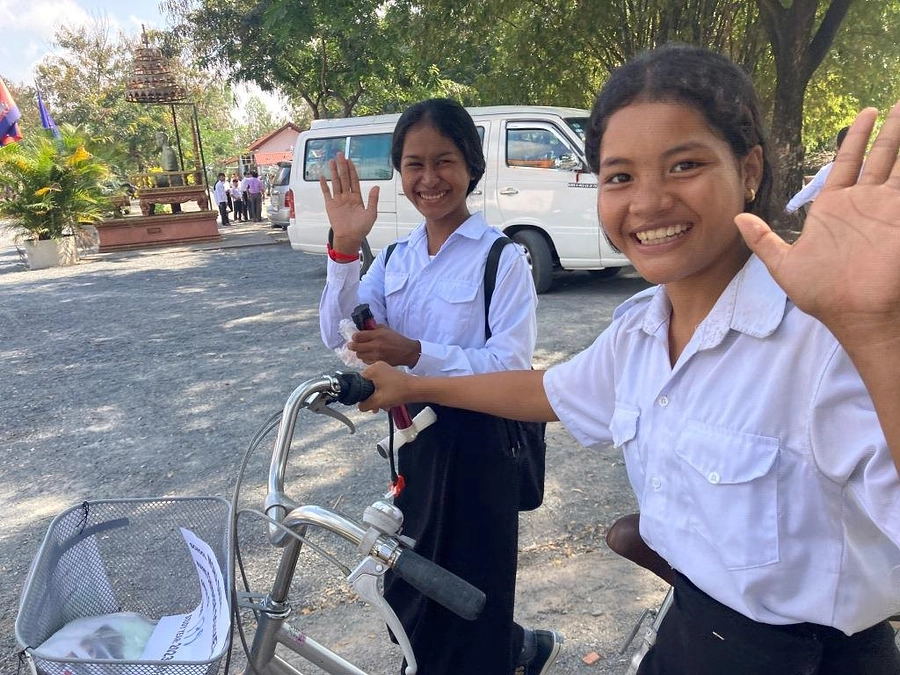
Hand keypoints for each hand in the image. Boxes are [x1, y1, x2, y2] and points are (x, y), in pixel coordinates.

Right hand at [319, 151, 379, 254]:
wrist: (350, 238)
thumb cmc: (362, 229)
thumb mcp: (371, 214)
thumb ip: (373, 200)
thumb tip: (376, 187)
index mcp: (357, 198)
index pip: (354, 180)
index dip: (352, 170)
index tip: (350, 161)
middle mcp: (347, 197)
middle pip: (344, 178)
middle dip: (342, 166)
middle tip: (340, 155)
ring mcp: (338, 200)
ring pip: (336, 183)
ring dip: (334, 172)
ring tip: (332, 161)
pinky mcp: (330, 205)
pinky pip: (326, 193)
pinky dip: (324, 185)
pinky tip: (322, 176)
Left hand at [349, 324, 419, 367]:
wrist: (407, 352)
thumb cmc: (396, 339)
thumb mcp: (385, 329)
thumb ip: (373, 328)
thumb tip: (361, 329)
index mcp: (378, 335)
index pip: (358, 336)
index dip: (354, 336)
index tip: (355, 337)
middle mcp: (376, 345)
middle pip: (356, 347)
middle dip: (352, 345)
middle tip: (351, 345)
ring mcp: (377, 356)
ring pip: (359, 355)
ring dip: (359, 352)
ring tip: (362, 350)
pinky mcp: (378, 363)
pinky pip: (365, 361)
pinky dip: (365, 358)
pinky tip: (369, 355)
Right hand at [359, 361, 414, 412]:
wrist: (416, 389)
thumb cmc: (398, 392)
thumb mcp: (378, 401)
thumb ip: (365, 405)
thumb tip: (360, 406)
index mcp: (372, 369)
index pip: (359, 381)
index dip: (362, 394)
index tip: (367, 402)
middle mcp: (378, 366)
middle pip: (367, 384)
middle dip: (372, 397)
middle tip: (375, 407)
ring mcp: (385, 369)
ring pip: (375, 385)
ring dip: (378, 397)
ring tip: (384, 406)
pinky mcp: (391, 373)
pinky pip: (382, 383)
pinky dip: (383, 392)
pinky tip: (388, 402)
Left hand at [736, 102, 899, 347]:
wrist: (854, 313)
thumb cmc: (822, 294)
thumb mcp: (784, 266)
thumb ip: (763, 241)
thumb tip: (738, 218)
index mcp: (835, 208)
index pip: (848, 162)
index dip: (857, 137)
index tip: (867, 113)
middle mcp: (864, 203)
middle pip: (880, 156)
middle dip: (891, 130)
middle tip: (898, 103)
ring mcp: (887, 209)